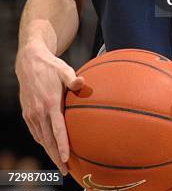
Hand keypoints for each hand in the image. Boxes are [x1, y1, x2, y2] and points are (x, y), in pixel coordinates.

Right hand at [15, 40, 83, 174]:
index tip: (66, 158)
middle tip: (65, 170)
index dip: (62, 145)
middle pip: (48, 140)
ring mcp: (31, 114)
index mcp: (50, 103)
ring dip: (49, 152)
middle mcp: (39, 111)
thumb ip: (73, 79)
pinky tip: (49, 146)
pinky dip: (42, 141)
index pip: (57, 129)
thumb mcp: (64, 69)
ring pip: (41, 139)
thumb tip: (82, 82)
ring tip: (59, 162)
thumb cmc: (51, 66)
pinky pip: (35, 132)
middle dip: (56, 157)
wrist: (29, 62)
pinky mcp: (27, 113)